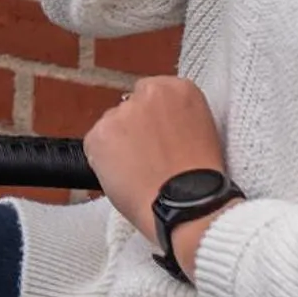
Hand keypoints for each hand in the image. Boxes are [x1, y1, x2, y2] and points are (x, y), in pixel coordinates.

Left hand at [84, 75, 230, 279]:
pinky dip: (103, 162)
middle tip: (149, 159)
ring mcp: (121, 112)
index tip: (161, 140)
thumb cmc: (201, 181)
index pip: (153, 94)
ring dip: (119, 145)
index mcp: (179, 89)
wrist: (190, 206)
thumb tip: (154, 124)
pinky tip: (126, 178)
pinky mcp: (99, 134)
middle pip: (131, 107)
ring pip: (112, 126)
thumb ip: (176, 118)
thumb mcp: (202, 133)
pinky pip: (95, 146)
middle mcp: (148, 92)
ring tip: (140, 173)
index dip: (155, 122)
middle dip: (135, 129)